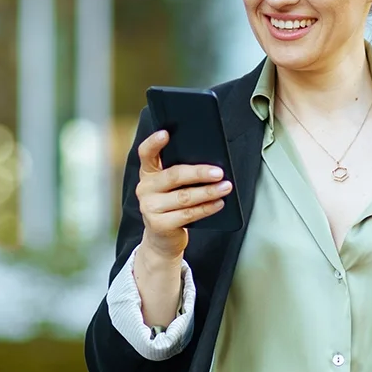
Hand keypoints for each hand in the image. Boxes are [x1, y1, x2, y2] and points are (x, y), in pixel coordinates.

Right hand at [135, 130, 233, 264]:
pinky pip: (187, 214)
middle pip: (173, 176)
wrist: (163, 239)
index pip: (146, 153)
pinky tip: (219, 203)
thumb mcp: (172, 188)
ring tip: (226, 187)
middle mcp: (145, 188)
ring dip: (208, 192)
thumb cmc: (173, 206)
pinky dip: (206, 208)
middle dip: (199, 173)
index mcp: (148, 173)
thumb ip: (182, 175)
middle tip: (219, 172)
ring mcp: (150, 207)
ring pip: (184, 197)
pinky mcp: (159, 225)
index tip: (166, 133)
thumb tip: (212, 165)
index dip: (154, 142)